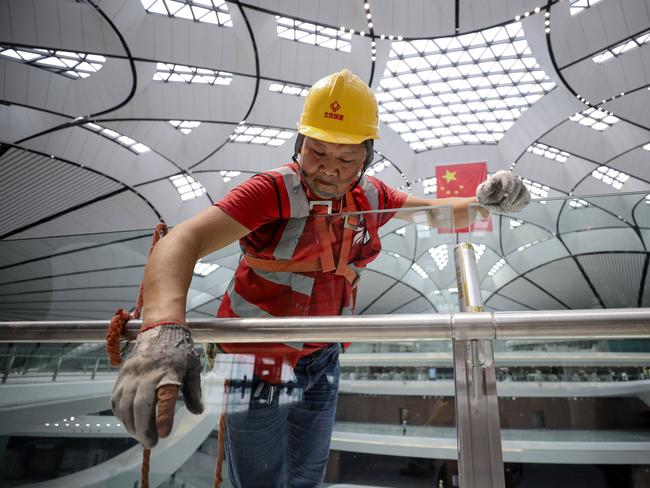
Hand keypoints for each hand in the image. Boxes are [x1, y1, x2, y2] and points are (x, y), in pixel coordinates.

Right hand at [111, 325, 202, 447]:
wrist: (160, 328)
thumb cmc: (179, 350)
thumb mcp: (193, 368)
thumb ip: (194, 391)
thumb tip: (198, 411)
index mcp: (170, 372)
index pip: (165, 398)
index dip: (163, 417)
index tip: (163, 434)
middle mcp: (148, 373)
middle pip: (141, 406)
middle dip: (144, 429)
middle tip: (151, 443)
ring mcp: (132, 374)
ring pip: (125, 405)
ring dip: (131, 425)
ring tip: (141, 435)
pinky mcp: (122, 375)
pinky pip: (116, 399)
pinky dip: (120, 414)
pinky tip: (128, 422)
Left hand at [476, 171, 530, 213]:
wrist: (491, 202)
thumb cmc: (486, 195)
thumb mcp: (482, 192)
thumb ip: (485, 189)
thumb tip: (491, 185)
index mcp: (502, 176)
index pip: (509, 177)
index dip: (508, 185)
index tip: (505, 193)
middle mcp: (513, 179)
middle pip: (517, 186)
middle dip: (509, 199)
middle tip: (502, 207)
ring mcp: (521, 187)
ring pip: (523, 194)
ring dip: (513, 204)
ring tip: (504, 208)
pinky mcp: (525, 195)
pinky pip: (525, 200)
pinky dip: (517, 206)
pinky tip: (510, 207)